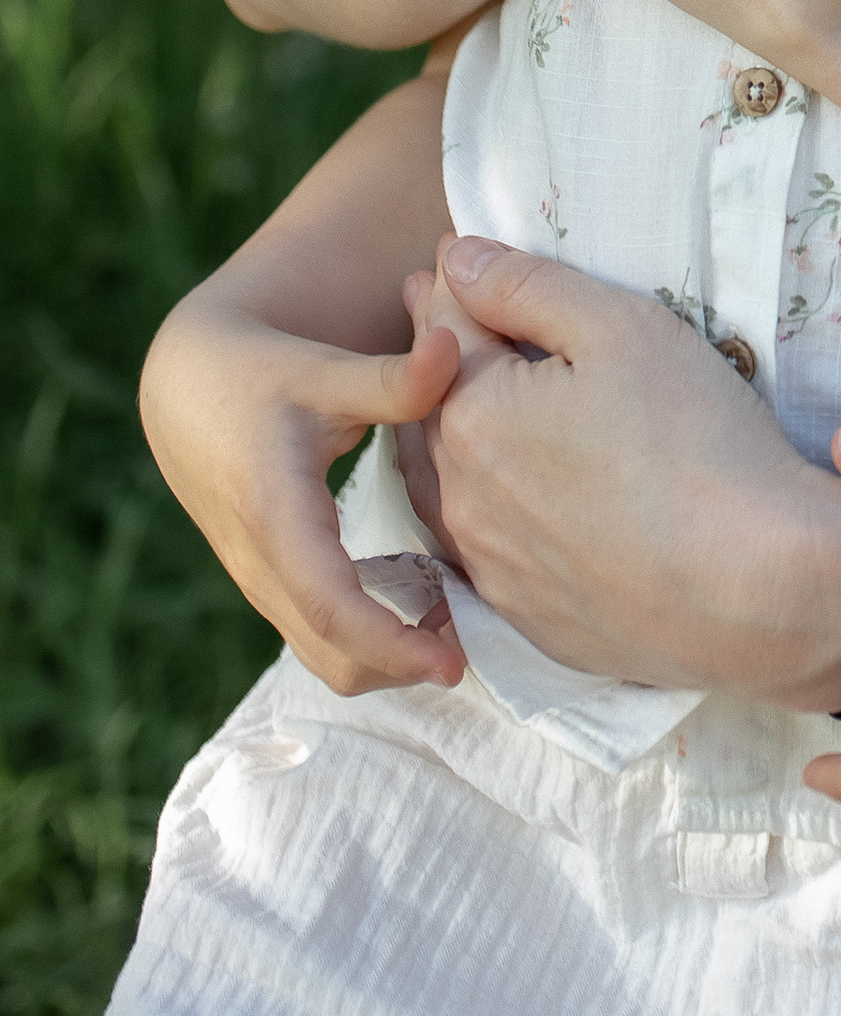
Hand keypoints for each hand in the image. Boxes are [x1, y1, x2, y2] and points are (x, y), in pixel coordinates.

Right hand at [139, 289, 465, 696]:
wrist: (188, 392)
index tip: (452, 667)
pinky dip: (372, 637)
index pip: (330, 606)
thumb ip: (393, 377)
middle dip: (405, 665)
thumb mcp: (324, 370)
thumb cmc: (260, 375)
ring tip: (458, 616)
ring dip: (391, 656)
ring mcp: (260, 584)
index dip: (392, 645)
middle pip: (334, 656)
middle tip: (477, 633)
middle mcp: (261, 565)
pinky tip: (424, 598)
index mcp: (274, 514)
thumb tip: (451, 348)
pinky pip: (320, 638)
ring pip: (326, 657)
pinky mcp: (269, 586)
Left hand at [425, 239, 840, 703]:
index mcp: (476, 415)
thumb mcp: (623, 329)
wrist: (758, 589)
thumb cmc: (697, 442)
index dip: (451, 287)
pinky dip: (477, 510)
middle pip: (430, 408)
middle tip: (445, 320)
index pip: (446, 331)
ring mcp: (493, 568)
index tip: (449, 262)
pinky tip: (503, 500)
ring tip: (461, 403)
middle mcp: (464, 497)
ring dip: (442, 437)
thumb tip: (457, 260)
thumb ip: (529, 288)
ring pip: (442, 487)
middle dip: (434, 359)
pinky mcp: (528, 619)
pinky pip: (478, 552)